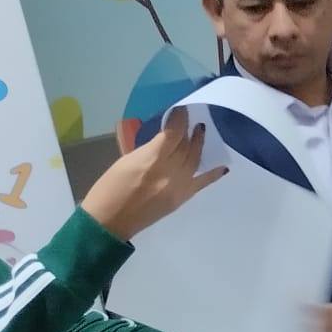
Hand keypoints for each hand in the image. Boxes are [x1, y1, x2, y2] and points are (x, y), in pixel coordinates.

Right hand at [80, 107, 225, 239]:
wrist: (109, 222)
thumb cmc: (108, 190)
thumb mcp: (125, 162)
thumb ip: (147, 150)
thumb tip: (163, 141)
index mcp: (151, 159)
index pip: (173, 134)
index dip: (179, 119)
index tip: (181, 109)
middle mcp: (170, 170)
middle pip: (185, 146)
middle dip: (188, 130)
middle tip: (190, 119)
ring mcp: (179, 185)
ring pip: (194, 159)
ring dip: (199, 144)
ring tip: (201, 131)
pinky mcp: (182, 198)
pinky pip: (202, 183)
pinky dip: (213, 174)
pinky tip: (223, 167)